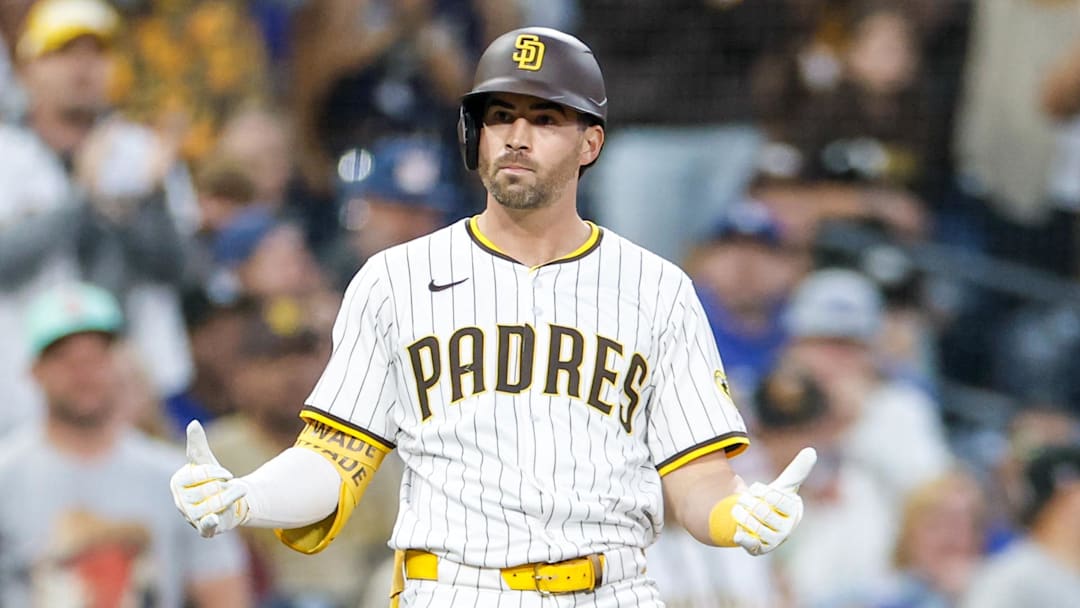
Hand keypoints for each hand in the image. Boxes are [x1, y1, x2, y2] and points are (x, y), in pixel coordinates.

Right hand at [169, 420, 248, 537]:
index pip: (200, 473)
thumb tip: (193, 423)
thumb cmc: (210, 478)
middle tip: (231, 485)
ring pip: (213, 505)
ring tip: (239, 493)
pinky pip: (205, 526)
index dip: (218, 472)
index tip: (227, 474)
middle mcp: (180, 501)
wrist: (227, 500)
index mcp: (177, 482)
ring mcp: (191, 516)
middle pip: (207, 490)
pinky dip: (209, 523)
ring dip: (230, 498)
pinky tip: (213, 519)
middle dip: (224, 486)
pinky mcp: (204, 528)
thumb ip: (197, 444)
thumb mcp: (205, 460)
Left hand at [732, 447, 816, 554]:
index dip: (761, 491)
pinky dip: (742, 538)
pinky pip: (750, 544)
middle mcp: (787, 529)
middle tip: (744, 500)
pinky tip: (737, 533)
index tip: (758, 490)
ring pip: (753, 525)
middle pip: (763, 511)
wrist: (759, 521)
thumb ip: (797, 470)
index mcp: (794, 512)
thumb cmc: (775, 501)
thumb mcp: (785, 485)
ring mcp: (774, 541)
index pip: (775, 497)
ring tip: (738, 510)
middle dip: (748, 501)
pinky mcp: (759, 550)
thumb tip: (812, 450)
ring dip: (740, 514)